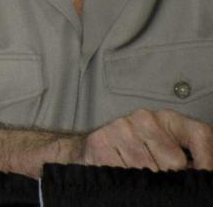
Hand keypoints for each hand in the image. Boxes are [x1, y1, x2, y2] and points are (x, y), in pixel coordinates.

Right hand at [76, 108, 212, 170]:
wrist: (97, 148)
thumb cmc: (139, 152)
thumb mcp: (171, 150)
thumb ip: (192, 157)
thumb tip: (206, 173)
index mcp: (168, 118)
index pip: (200, 135)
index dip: (208, 159)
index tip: (205, 178)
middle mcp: (144, 118)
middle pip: (175, 161)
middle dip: (170, 176)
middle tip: (159, 176)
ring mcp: (121, 129)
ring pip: (149, 170)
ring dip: (147, 180)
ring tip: (140, 176)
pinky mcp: (100, 142)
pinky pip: (125, 174)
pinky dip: (127, 181)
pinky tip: (125, 174)